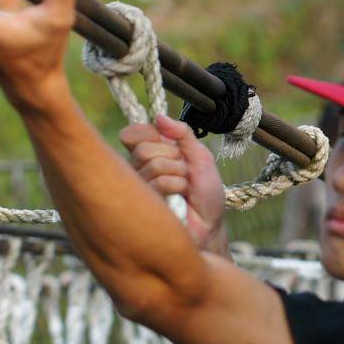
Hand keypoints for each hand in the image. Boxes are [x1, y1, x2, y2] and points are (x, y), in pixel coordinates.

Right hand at [120, 114, 226, 251]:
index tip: (169, 143)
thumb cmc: (205, 195)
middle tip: (185, 172)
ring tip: (185, 188)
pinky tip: (180, 199)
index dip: (149, 134)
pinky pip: (157, 182)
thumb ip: (182, 134)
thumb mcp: (200, 157)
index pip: (132, 134)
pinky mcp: (141, 206)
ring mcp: (137, 189)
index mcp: (150, 156)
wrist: (211, 226)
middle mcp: (138, 171)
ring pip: (152, 164)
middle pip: (144, 148)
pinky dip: (178, 186)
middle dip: (174, 157)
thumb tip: (159, 117)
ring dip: (179, 173)